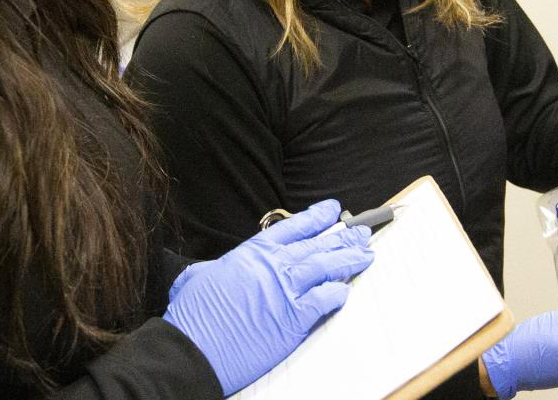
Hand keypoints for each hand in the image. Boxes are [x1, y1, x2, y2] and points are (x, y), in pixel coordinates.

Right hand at [163, 200, 375, 394]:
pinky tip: (345, 290)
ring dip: (349, 259)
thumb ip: (209, 270)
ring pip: (327, 267)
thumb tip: (204, 271)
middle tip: (361, 232)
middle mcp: (272, 267)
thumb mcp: (197, 280)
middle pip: (317, 245)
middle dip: (342, 237)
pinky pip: (325, 300)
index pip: (292, 228)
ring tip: (365, 254)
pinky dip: (338, 293)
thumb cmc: (192, 318)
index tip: (332, 210)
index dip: (316, 217)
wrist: (193, 348)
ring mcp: (285, 291)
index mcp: (251, 254)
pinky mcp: (293, 318)